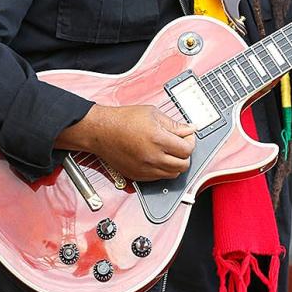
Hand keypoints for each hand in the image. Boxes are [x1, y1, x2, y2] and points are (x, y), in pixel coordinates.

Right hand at [60, 104, 195, 180]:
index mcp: (158, 139)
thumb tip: (189, 129)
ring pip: (173, 174)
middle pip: (183, 165)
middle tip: (179, 144)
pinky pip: (159, 178)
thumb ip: (173, 124)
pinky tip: (158, 158)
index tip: (187, 136)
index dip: (190, 142)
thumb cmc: (122, 120)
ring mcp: (146, 169)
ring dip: (175, 164)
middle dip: (185, 154)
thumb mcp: (152, 114)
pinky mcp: (139, 176)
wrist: (101, 132)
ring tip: (168, 151)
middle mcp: (153, 157)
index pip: (187, 150)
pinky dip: (163, 170)